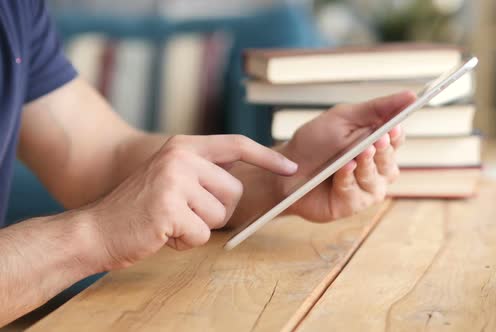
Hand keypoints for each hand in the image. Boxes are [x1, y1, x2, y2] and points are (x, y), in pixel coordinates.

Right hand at [83, 135, 296, 270]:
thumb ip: (204, 173)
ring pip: (220, 214)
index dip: (267, 157)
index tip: (291, 169)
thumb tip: (243, 181)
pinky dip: (186, 243)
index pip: (236, 144)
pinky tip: (164, 235)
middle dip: (217, 211)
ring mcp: (174, 180)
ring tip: (172, 222)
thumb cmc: (141, 210)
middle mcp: (181, 157)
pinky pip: (202, 234)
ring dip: (200, 228)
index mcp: (184, 146)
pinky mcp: (169, 207)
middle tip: (185, 214)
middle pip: (235, 191)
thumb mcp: (173, 178)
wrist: (97, 230)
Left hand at [278, 91, 415, 221]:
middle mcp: (376, 167)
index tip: (394, 128)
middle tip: (376, 141)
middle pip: (390, 159)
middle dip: (382, 150)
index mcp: (376, 143)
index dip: (397, 134)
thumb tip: (411, 96)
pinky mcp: (352, 204)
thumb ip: (377, 109)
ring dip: (366, 164)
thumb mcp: (344, 118)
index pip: (397, 139)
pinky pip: (357, 192)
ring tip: (356, 155)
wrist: (286, 168)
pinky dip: (348, 179)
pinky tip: (341, 169)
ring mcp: (366, 187)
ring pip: (377, 177)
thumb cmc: (314, 142)